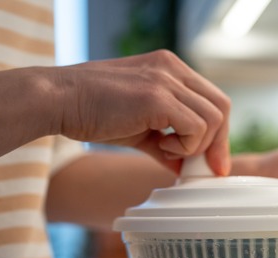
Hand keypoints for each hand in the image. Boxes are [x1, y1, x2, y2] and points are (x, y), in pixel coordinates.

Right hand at [52, 50, 230, 174]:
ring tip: (165, 149)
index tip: (213, 163)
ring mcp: (166, 79)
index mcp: (170, 68)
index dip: (219, 133)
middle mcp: (172, 68)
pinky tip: (159, 145)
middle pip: (221, 107)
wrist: (56, 101)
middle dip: (218, 143)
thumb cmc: (90, 112)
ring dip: (195, 145)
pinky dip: (184, 146)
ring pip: (213, 118)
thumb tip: (184, 168)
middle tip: (204, 169)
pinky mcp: (158, 97)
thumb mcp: (138, 128)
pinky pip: (195, 127)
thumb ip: (165, 143)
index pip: (212, 99)